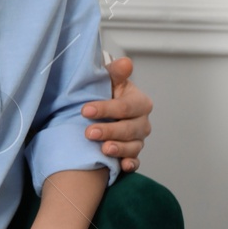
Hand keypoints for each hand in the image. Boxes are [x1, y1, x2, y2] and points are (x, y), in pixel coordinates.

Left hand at [82, 56, 152, 172]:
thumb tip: (126, 63)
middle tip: (89, 133)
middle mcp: (141, 122)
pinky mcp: (132, 154)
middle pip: (129, 129)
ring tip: (104, 149)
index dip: (106, 109)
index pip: (125, 107)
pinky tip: (122, 166)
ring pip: (133, 146)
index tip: (85, 110)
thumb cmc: (106, 92)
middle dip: (109, 131)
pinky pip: (135, 162)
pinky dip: (130, 164)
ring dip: (119, 149)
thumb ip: (116, 72)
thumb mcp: (109, 79)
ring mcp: (138, 140)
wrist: (102, 110)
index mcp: (139, 102)